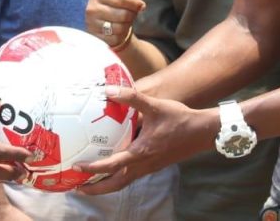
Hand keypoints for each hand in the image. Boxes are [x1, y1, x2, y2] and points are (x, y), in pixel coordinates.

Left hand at [75, 86, 215, 194]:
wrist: (203, 132)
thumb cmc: (179, 119)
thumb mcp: (154, 105)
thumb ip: (131, 97)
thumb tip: (108, 90)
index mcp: (140, 153)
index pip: (111, 165)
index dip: (92, 168)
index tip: (76, 167)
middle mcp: (143, 165)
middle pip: (115, 184)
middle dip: (96, 189)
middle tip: (77, 188)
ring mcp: (150, 167)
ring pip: (124, 182)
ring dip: (106, 185)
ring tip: (91, 183)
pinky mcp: (155, 165)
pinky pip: (132, 175)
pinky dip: (118, 176)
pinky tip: (114, 166)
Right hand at [86, 0, 145, 47]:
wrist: (108, 24)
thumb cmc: (116, 0)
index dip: (134, 4)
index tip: (138, 5)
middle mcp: (92, 6)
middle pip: (124, 15)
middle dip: (131, 15)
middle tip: (127, 13)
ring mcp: (91, 23)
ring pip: (120, 27)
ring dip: (125, 26)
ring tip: (120, 21)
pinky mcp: (93, 36)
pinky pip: (115, 38)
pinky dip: (119, 36)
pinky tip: (114, 31)